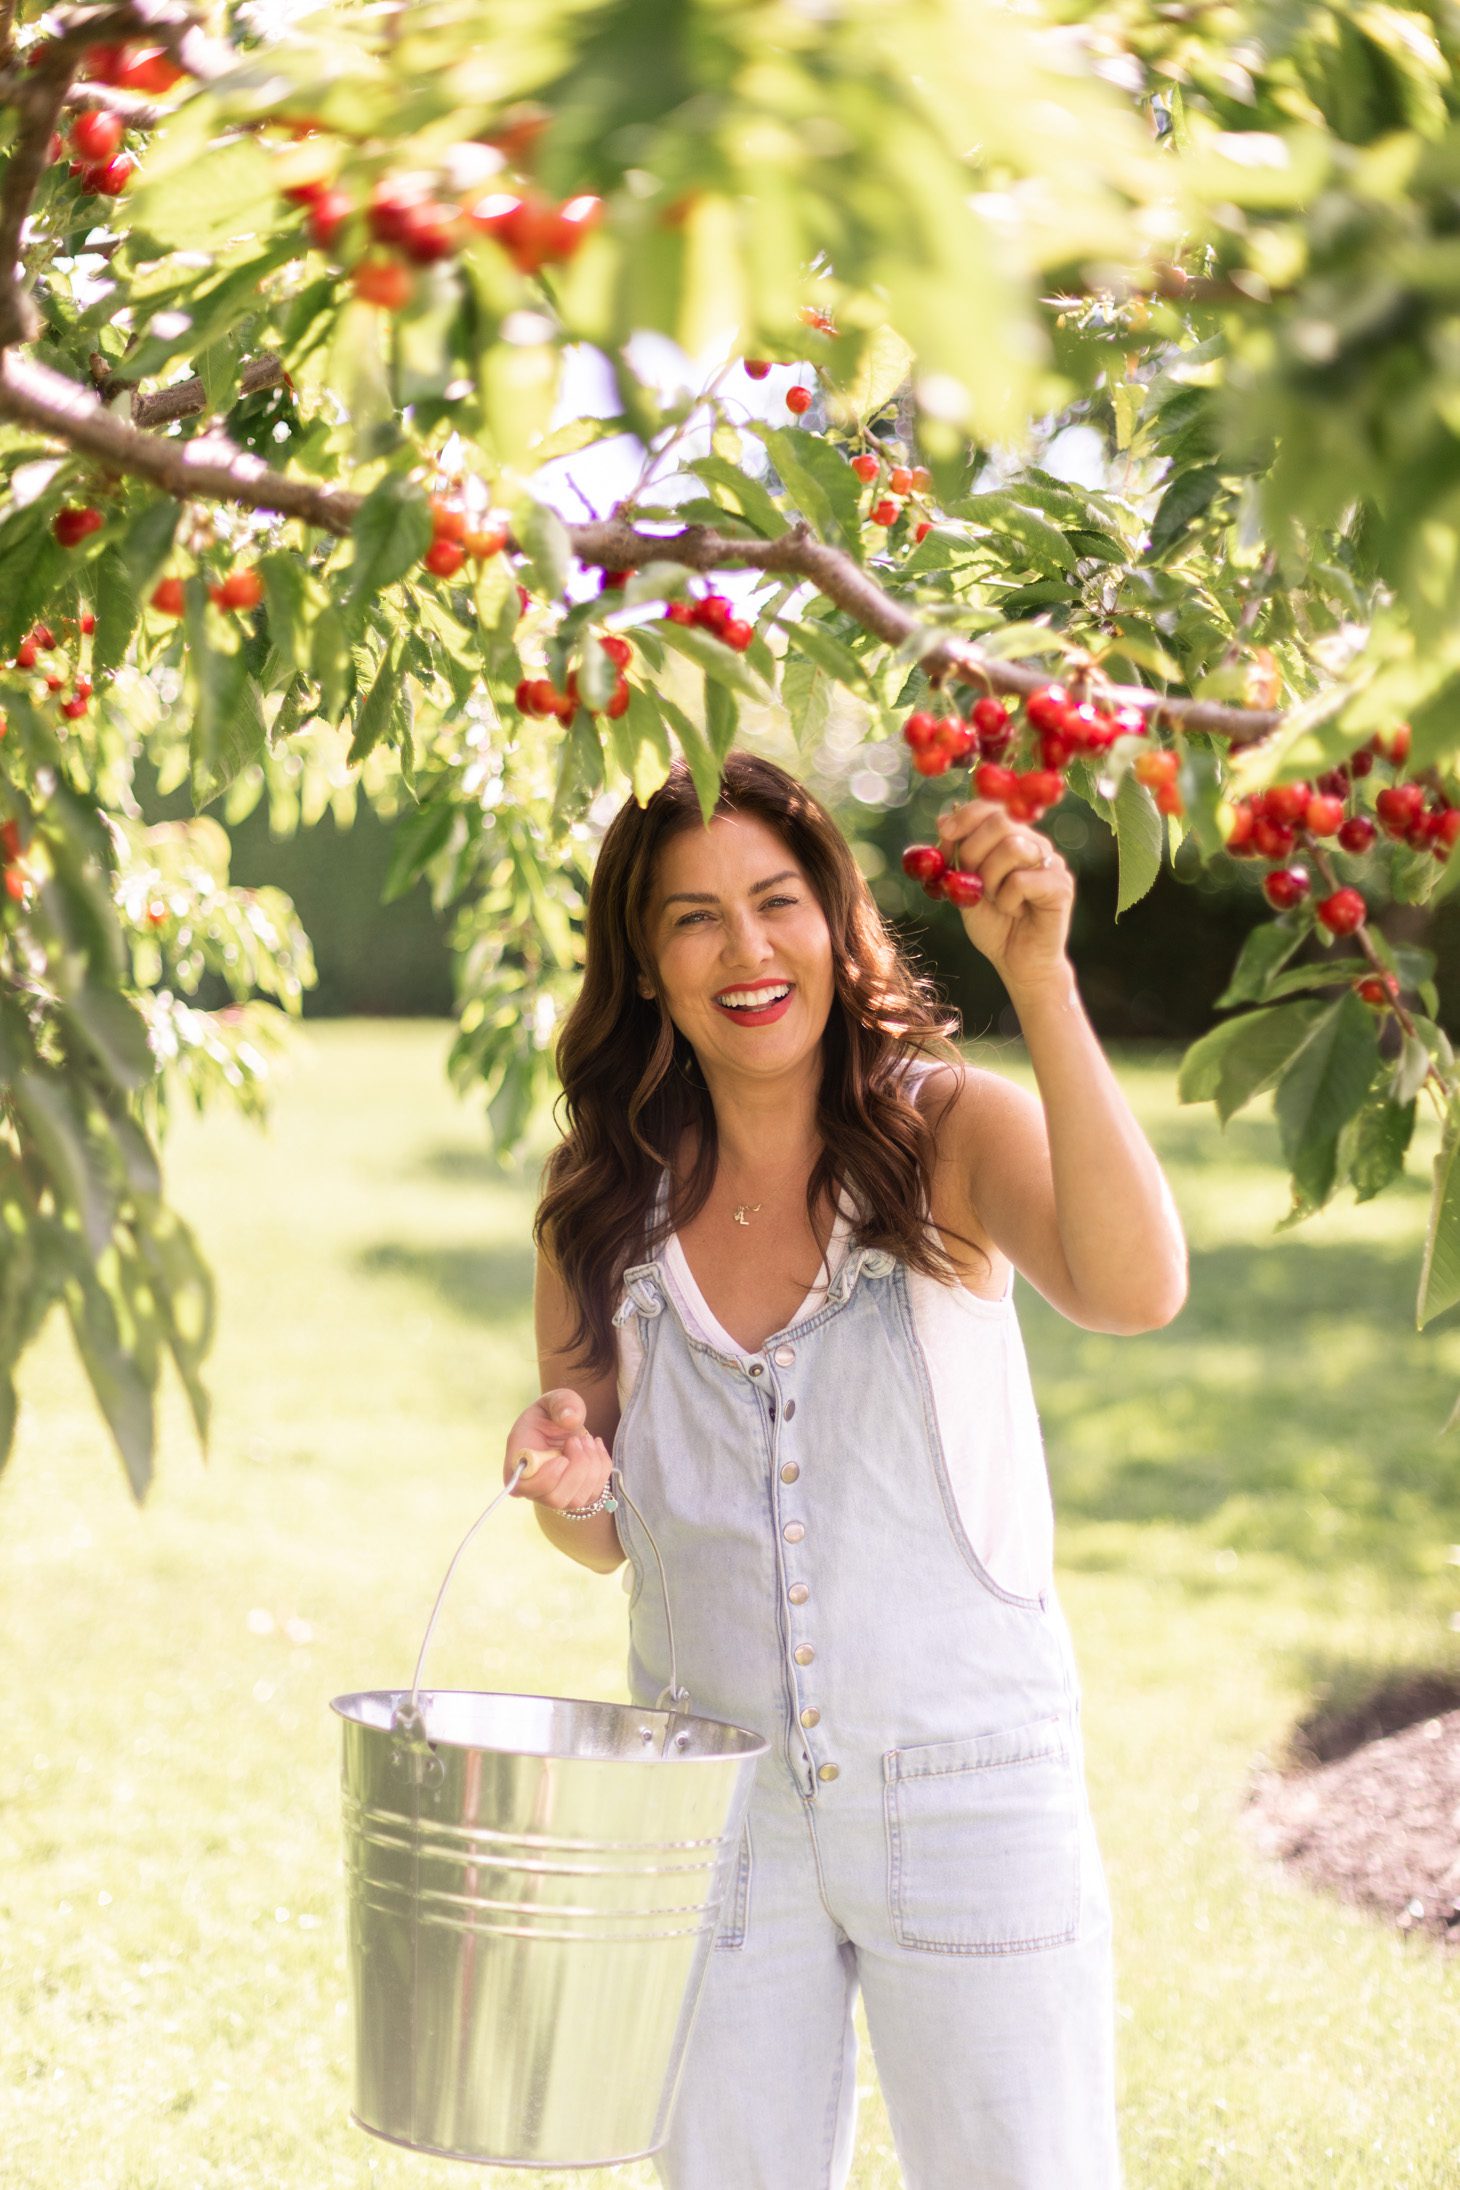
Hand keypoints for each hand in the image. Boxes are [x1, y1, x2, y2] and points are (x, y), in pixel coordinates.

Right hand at [503, 1388, 613, 1509]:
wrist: (564, 1426)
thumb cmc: (552, 1414)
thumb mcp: (554, 1400)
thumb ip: (561, 1403)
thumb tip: (570, 1419)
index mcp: (518, 1465)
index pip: (524, 1488)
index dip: (546, 1478)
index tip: (562, 1457)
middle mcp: (534, 1488)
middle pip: (556, 1499)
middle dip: (576, 1467)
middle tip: (578, 1439)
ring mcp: (557, 1497)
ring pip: (579, 1499)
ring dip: (591, 1464)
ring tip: (586, 1439)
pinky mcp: (578, 1498)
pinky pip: (596, 1491)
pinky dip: (602, 1466)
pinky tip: (594, 1447)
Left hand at [936, 798, 1074, 992]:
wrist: (1017, 962)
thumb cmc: (994, 925)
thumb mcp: (965, 887)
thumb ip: (957, 856)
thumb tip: (942, 818)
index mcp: (1014, 838)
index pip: (993, 806)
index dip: (966, 814)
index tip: (944, 831)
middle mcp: (1036, 845)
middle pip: (1001, 820)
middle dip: (973, 850)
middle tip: (971, 881)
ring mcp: (1052, 863)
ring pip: (1012, 847)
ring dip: (989, 878)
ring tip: (994, 900)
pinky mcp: (1062, 886)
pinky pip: (1022, 880)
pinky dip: (1007, 899)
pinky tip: (1013, 911)